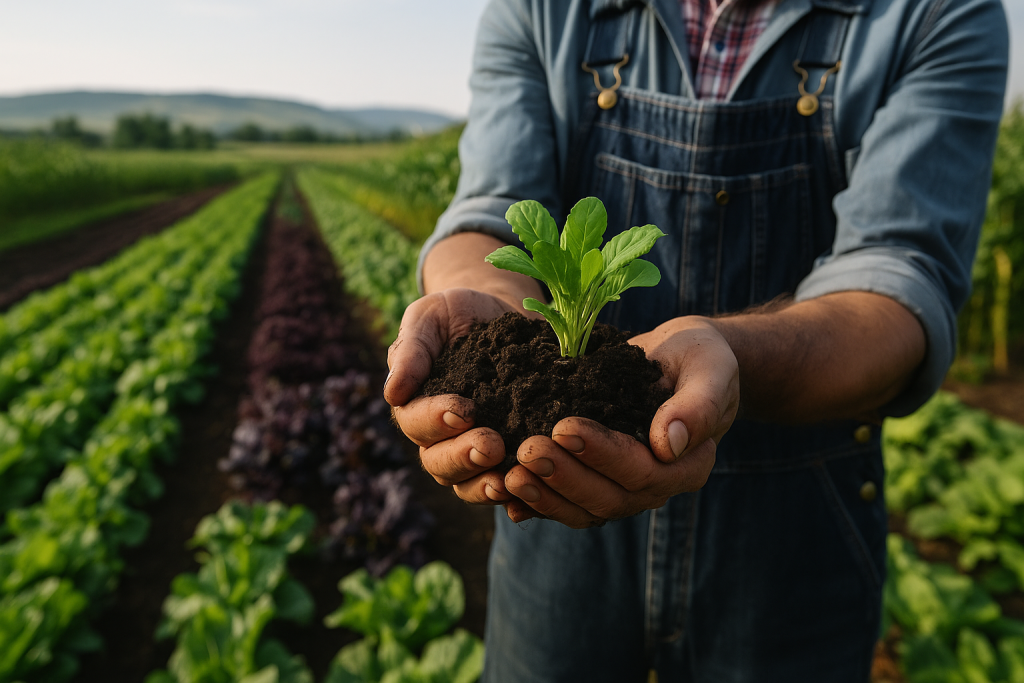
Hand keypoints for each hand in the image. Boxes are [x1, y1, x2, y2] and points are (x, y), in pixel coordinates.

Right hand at [385, 287, 518, 504]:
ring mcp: (471, 450)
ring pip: (467, 482)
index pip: (415, 422)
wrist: (499, 315)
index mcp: (415, 405)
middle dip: (463, 457)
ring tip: (508, 478)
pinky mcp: (505, 456)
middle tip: (491, 445)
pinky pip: (503, 484)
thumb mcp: (429, 317)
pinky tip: (531, 488)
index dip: (436, 420)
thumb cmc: (455, 313)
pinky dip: (515, 494)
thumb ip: (412, 350)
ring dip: (485, 483)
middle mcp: (438, 436)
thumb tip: (393, 391)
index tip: (462, 411)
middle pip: (439, 462)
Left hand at [503, 317, 738, 526]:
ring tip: (508, 476)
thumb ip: (697, 405)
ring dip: (544, 495)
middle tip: (528, 449)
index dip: (602, 454)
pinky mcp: (595, 482)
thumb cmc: (700, 358)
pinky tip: (502, 494)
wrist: (679, 361)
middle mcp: (655, 487)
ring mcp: (623, 489)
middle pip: (608, 498)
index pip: (643, 471)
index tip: (564, 426)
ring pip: (582, 509)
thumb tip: (667, 444)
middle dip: (565, 476)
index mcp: (688, 465)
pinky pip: (565, 502)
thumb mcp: (710, 369)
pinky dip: (535, 503)